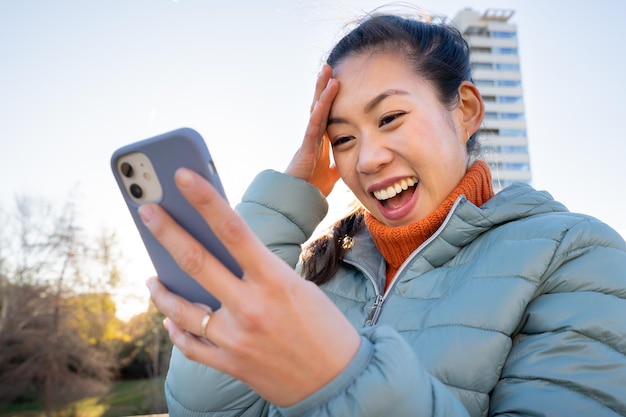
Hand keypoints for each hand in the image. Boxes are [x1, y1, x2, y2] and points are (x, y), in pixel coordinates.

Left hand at [141, 168, 359, 406]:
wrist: (342, 382)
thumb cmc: (325, 328)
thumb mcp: (298, 288)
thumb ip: (259, 271)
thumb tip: (220, 255)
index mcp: (277, 281)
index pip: (234, 229)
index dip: (205, 199)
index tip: (182, 176)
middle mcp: (253, 307)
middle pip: (197, 261)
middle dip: (166, 232)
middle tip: (146, 211)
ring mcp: (238, 339)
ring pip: (182, 310)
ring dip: (161, 291)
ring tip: (151, 278)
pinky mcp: (232, 365)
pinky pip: (191, 346)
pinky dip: (176, 331)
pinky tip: (169, 321)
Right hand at [285, 64, 339, 195]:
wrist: (299, 200)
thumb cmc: (311, 187)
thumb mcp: (332, 173)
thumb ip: (337, 165)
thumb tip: (348, 161)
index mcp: (319, 140)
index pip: (326, 115)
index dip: (330, 100)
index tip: (336, 83)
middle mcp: (313, 135)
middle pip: (319, 106)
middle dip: (323, 87)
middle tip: (330, 67)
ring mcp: (309, 138)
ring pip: (316, 109)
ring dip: (322, 89)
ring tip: (327, 70)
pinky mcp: (307, 144)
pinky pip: (315, 122)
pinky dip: (322, 107)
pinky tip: (327, 93)